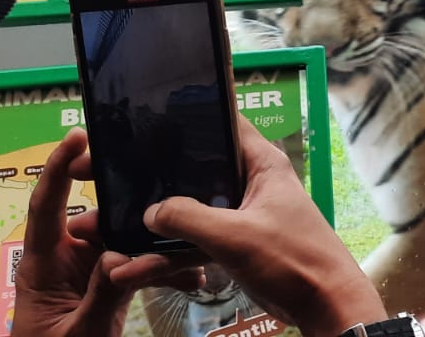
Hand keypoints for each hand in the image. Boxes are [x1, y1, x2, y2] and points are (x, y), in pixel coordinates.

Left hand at [14, 128, 201, 336]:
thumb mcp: (79, 333)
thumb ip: (99, 294)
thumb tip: (120, 256)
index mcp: (42, 265)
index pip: (46, 207)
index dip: (57, 170)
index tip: (77, 138)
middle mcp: (68, 259)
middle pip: (102, 217)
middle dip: (134, 211)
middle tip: (166, 202)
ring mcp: (94, 270)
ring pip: (130, 241)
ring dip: (160, 247)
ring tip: (191, 255)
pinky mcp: (115, 284)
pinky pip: (144, 266)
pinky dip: (168, 271)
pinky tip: (193, 278)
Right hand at [114, 112, 387, 336]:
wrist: (324, 304)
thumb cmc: (294, 259)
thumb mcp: (236, 235)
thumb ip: (189, 219)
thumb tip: (149, 212)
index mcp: (261, 163)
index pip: (221, 124)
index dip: (184, 119)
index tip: (141, 120)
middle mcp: (250, 182)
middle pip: (193, 172)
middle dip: (151, 180)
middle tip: (104, 178)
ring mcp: (240, 214)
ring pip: (187, 213)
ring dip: (149, 228)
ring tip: (100, 232)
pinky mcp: (234, 244)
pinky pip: (193, 244)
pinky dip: (166, 257)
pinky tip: (130, 270)